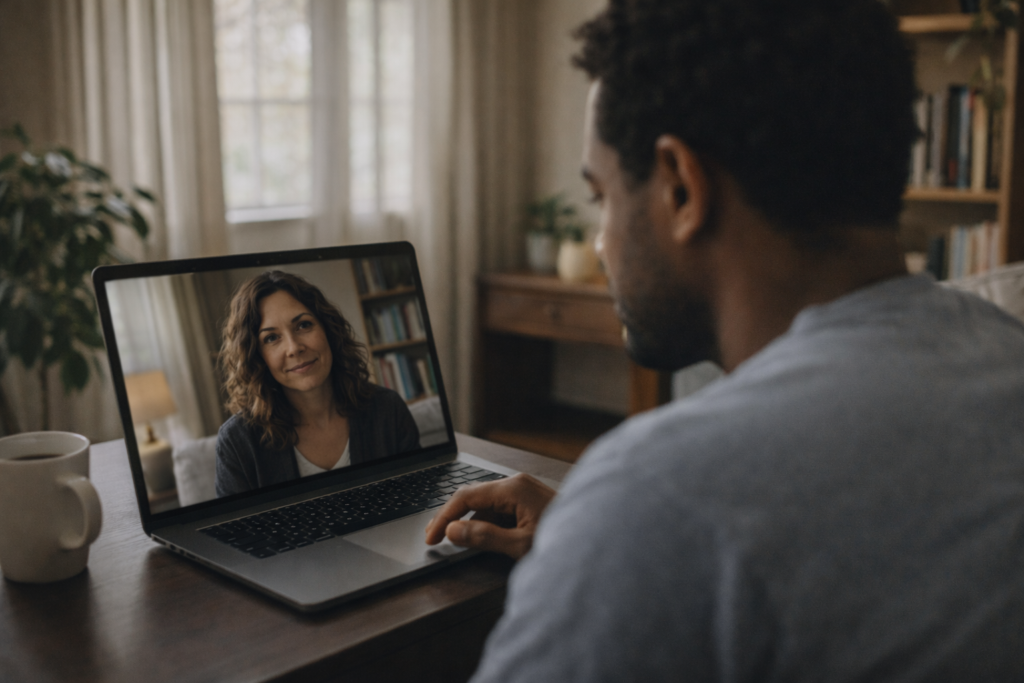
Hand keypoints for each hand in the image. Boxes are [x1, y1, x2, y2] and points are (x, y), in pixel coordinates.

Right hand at [424, 473, 555, 559]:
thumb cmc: (566, 541)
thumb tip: (454, 531)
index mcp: (513, 488)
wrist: (599, 537)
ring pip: (485, 503)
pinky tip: (476, 536)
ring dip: (467, 520)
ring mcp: (523, 491)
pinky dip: (484, 522)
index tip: (432, 536)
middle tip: (433, 536)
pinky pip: (499, 508)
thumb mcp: (520, 545)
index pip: (466, 496)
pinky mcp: (528, 501)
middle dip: (451, 516)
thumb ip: (484, 537)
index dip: (444, 517)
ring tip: (451, 539)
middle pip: (473, 496)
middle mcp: (517, 484)